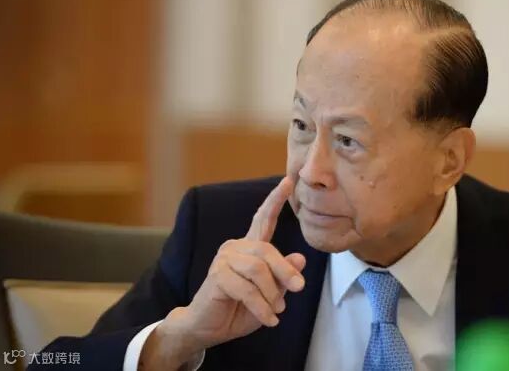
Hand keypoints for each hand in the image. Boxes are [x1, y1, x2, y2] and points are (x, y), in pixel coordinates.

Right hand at [140, 176, 305, 369]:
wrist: (207, 328)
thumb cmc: (239, 309)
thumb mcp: (270, 294)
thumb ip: (283, 276)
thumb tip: (300, 259)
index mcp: (249, 247)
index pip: (263, 219)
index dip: (275, 200)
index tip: (288, 180)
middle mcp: (235, 248)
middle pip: (267, 251)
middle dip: (286, 271)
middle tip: (299, 289)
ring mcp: (223, 260)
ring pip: (258, 270)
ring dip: (272, 294)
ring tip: (277, 310)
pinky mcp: (216, 276)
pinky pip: (247, 290)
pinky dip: (262, 307)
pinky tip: (269, 320)